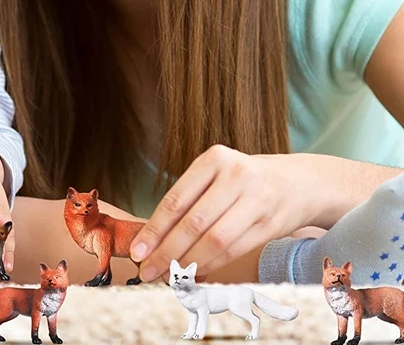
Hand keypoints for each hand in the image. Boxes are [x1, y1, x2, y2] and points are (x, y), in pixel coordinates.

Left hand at [129, 146, 312, 281]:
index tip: (137, 250)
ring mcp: (256, 200)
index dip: (155, 229)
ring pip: (214, 241)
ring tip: (170, 276)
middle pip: (193, 223)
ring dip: (189, 263)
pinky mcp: (270, 224)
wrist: (299, 182)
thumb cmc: (244, 179)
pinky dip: (212, 265)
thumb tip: (153, 238)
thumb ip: (189, 198)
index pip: (176, 200)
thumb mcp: (216, 173)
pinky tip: (196, 272)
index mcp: (214, 159)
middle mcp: (235, 176)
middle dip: (167, 251)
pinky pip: (234, 251)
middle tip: (148, 270)